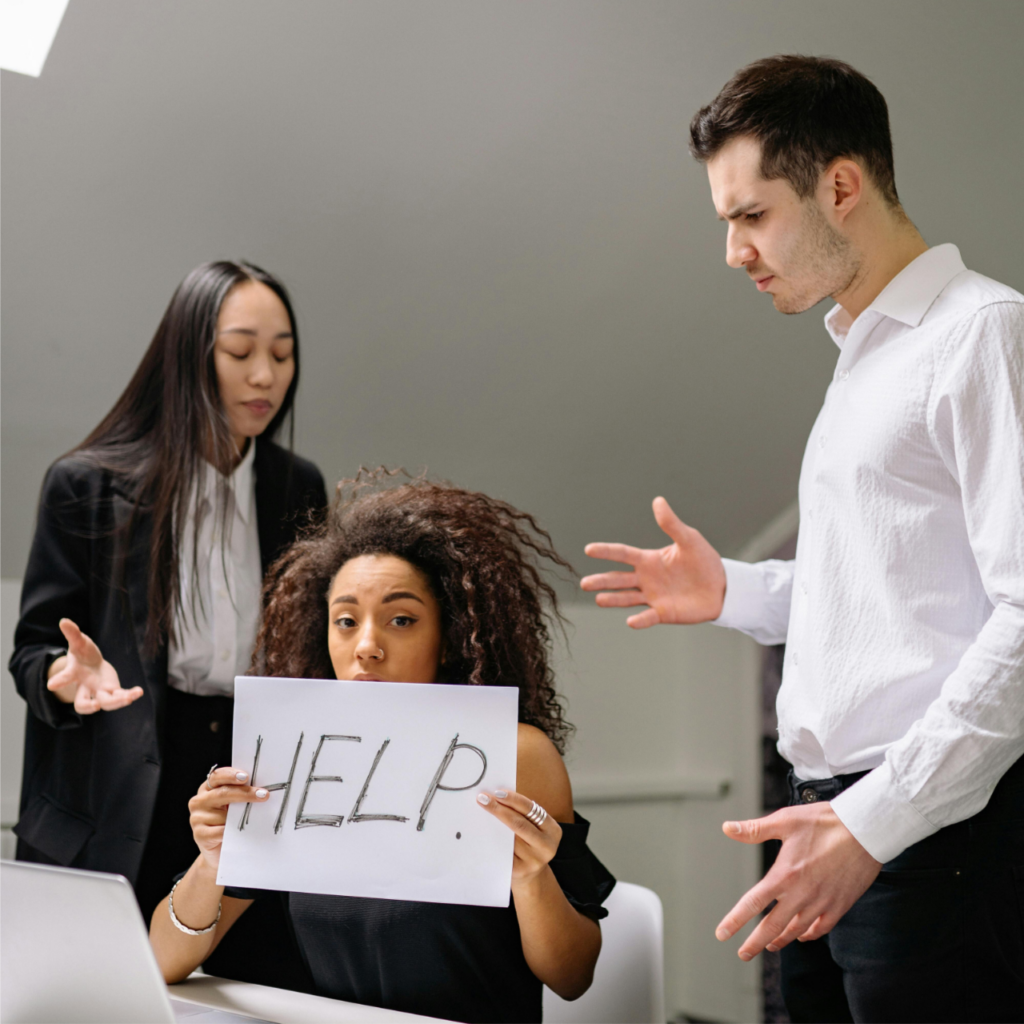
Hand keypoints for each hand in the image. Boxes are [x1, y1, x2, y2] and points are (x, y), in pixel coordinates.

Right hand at [46, 618, 144, 712]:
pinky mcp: (113, 691)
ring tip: (129, 698)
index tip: (51, 685)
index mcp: (74, 674)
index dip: (59, 681)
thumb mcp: (79, 642)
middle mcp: (85, 687)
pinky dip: (130, 695)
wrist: (92, 665)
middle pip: (82, 703)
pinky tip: (139, 692)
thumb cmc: (83, 654)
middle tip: (96, 706)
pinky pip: (121, 697)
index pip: (65, 678)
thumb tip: (63, 620)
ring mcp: (99, 691)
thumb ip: (73, 634)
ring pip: (105, 703)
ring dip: (117, 702)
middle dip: (88, 706)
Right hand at [188, 766, 269, 870]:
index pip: (217, 776)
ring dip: (240, 817)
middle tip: (263, 795)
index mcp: (207, 789)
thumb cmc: (230, 822)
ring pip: (223, 814)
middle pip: (222, 793)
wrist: (219, 850)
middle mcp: (199, 801)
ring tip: (255, 819)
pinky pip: (220, 831)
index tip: (246, 777)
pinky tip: (241, 833)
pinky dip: (233, 832)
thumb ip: (240, 794)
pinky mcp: (199, 835)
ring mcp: (196, 818)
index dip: (231, 775)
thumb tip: (261, 789)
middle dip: (245, 793)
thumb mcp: (234, 805)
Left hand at [477, 789, 562, 886]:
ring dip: (493, 825)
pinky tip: (483, 833)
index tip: (496, 792)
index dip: (513, 800)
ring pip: (509, 838)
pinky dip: (492, 841)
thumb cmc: (528, 843)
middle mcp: (547, 846)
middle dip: (499, 809)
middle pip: (518, 824)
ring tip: (481, 813)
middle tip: (483, 799)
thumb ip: (522, 814)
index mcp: (553, 830)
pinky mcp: (520, 871)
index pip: (531, 810)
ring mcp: (534, 861)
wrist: (530, 874)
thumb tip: (497, 796)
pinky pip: (503, 852)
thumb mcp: (534, 827)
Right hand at [581, 496, 725, 627]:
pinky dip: (639, 620)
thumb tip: (658, 501)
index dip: (606, 551)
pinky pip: (648, 617)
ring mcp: (653, 597)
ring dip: (613, 599)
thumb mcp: (689, 539)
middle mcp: (646, 579)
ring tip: (598, 600)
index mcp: (648, 560)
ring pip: (627, 598)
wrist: (722, 587)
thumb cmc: (704, 561)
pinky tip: (630, 621)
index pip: (622, 554)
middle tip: (585, 583)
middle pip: (618, 578)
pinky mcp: (663, 613)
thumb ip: (672, 524)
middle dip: (601, 581)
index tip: (588, 549)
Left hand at [715, 802, 881, 959]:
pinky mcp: (840, 905)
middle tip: (743, 954)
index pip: (752, 904)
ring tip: (770, 944)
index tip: (722, 934)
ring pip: (796, 930)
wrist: (865, 830)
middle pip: (772, 927)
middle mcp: (801, 894)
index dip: (735, 921)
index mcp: (784, 875)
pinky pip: (822, 928)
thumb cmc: (824, 822)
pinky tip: (802, 935)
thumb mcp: (785, 820)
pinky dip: (808, 935)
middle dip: (755, 943)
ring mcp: (822, 903)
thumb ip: (754, 829)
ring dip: (780, 940)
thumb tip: (727, 828)